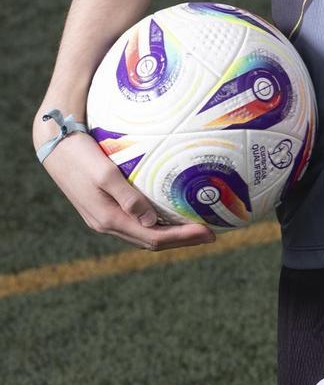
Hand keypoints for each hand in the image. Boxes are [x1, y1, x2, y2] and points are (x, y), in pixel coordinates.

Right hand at [39, 130, 214, 250]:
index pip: (154, 238)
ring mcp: (103, 217)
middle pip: (150, 241)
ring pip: (142, 234)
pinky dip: (155, 223)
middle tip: (209, 233)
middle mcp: (106, 224)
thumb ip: (128, 197)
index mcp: (109, 219)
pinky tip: (167, 212)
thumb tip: (152, 221)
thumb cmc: (81, 155)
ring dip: (169, 234)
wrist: (53, 143)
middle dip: (181, 240)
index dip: (183, 239)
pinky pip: (134, 222)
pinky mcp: (102, 207)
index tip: (208, 233)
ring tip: (193, 226)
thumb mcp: (105, 173)